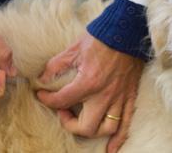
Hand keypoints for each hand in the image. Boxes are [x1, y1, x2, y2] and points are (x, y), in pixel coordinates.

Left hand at [37, 33, 143, 152]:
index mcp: (89, 82)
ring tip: (82, 123)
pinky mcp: (130, 96)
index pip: (62, 101)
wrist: (126, 30)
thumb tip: (42, 77)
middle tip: (63, 111)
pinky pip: (126, 123)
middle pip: (86, 126)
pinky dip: (118, 139)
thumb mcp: (73, 49)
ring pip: (107, 129)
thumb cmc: (101, 38)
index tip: (41, 94)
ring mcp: (119, 97)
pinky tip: (111, 149)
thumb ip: (56, 66)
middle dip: (70, 123)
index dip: (47, 100)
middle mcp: (105, 94)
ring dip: (92, 131)